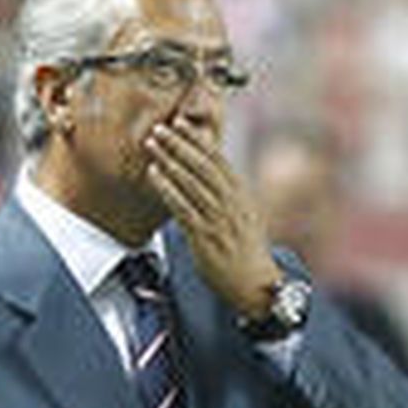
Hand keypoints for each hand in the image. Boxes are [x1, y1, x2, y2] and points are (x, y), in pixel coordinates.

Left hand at [145, 123, 278, 319]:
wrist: (255, 285)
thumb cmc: (246, 251)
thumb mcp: (244, 215)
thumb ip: (227, 194)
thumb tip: (209, 172)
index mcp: (241, 196)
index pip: (218, 159)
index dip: (197, 139)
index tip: (181, 123)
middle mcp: (231, 204)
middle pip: (202, 165)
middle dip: (180, 144)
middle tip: (160, 128)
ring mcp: (218, 220)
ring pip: (191, 182)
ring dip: (169, 159)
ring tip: (152, 144)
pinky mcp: (204, 238)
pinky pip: (182, 207)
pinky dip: (167, 188)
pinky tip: (153, 174)